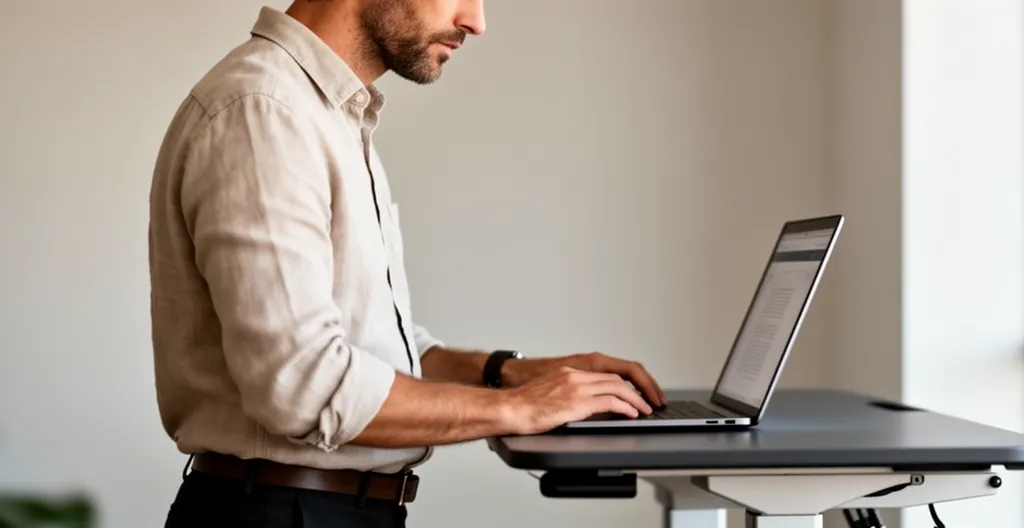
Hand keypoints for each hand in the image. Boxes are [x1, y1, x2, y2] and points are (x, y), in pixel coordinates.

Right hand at [503, 352, 666, 407]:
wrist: (509, 408)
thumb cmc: (523, 405)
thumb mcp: (550, 393)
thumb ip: (570, 394)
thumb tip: (588, 407)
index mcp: (570, 372)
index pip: (608, 372)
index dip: (627, 382)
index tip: (638, 392)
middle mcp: (576, 374)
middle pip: (618, 376)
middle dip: (638, 389)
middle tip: (650, 401)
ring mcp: (577, 386)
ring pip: (618, 387)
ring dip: (636, 399)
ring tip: (645, 410)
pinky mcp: (576, 401)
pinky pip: (610, 401)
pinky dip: (625, 407)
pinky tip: (631, 414)